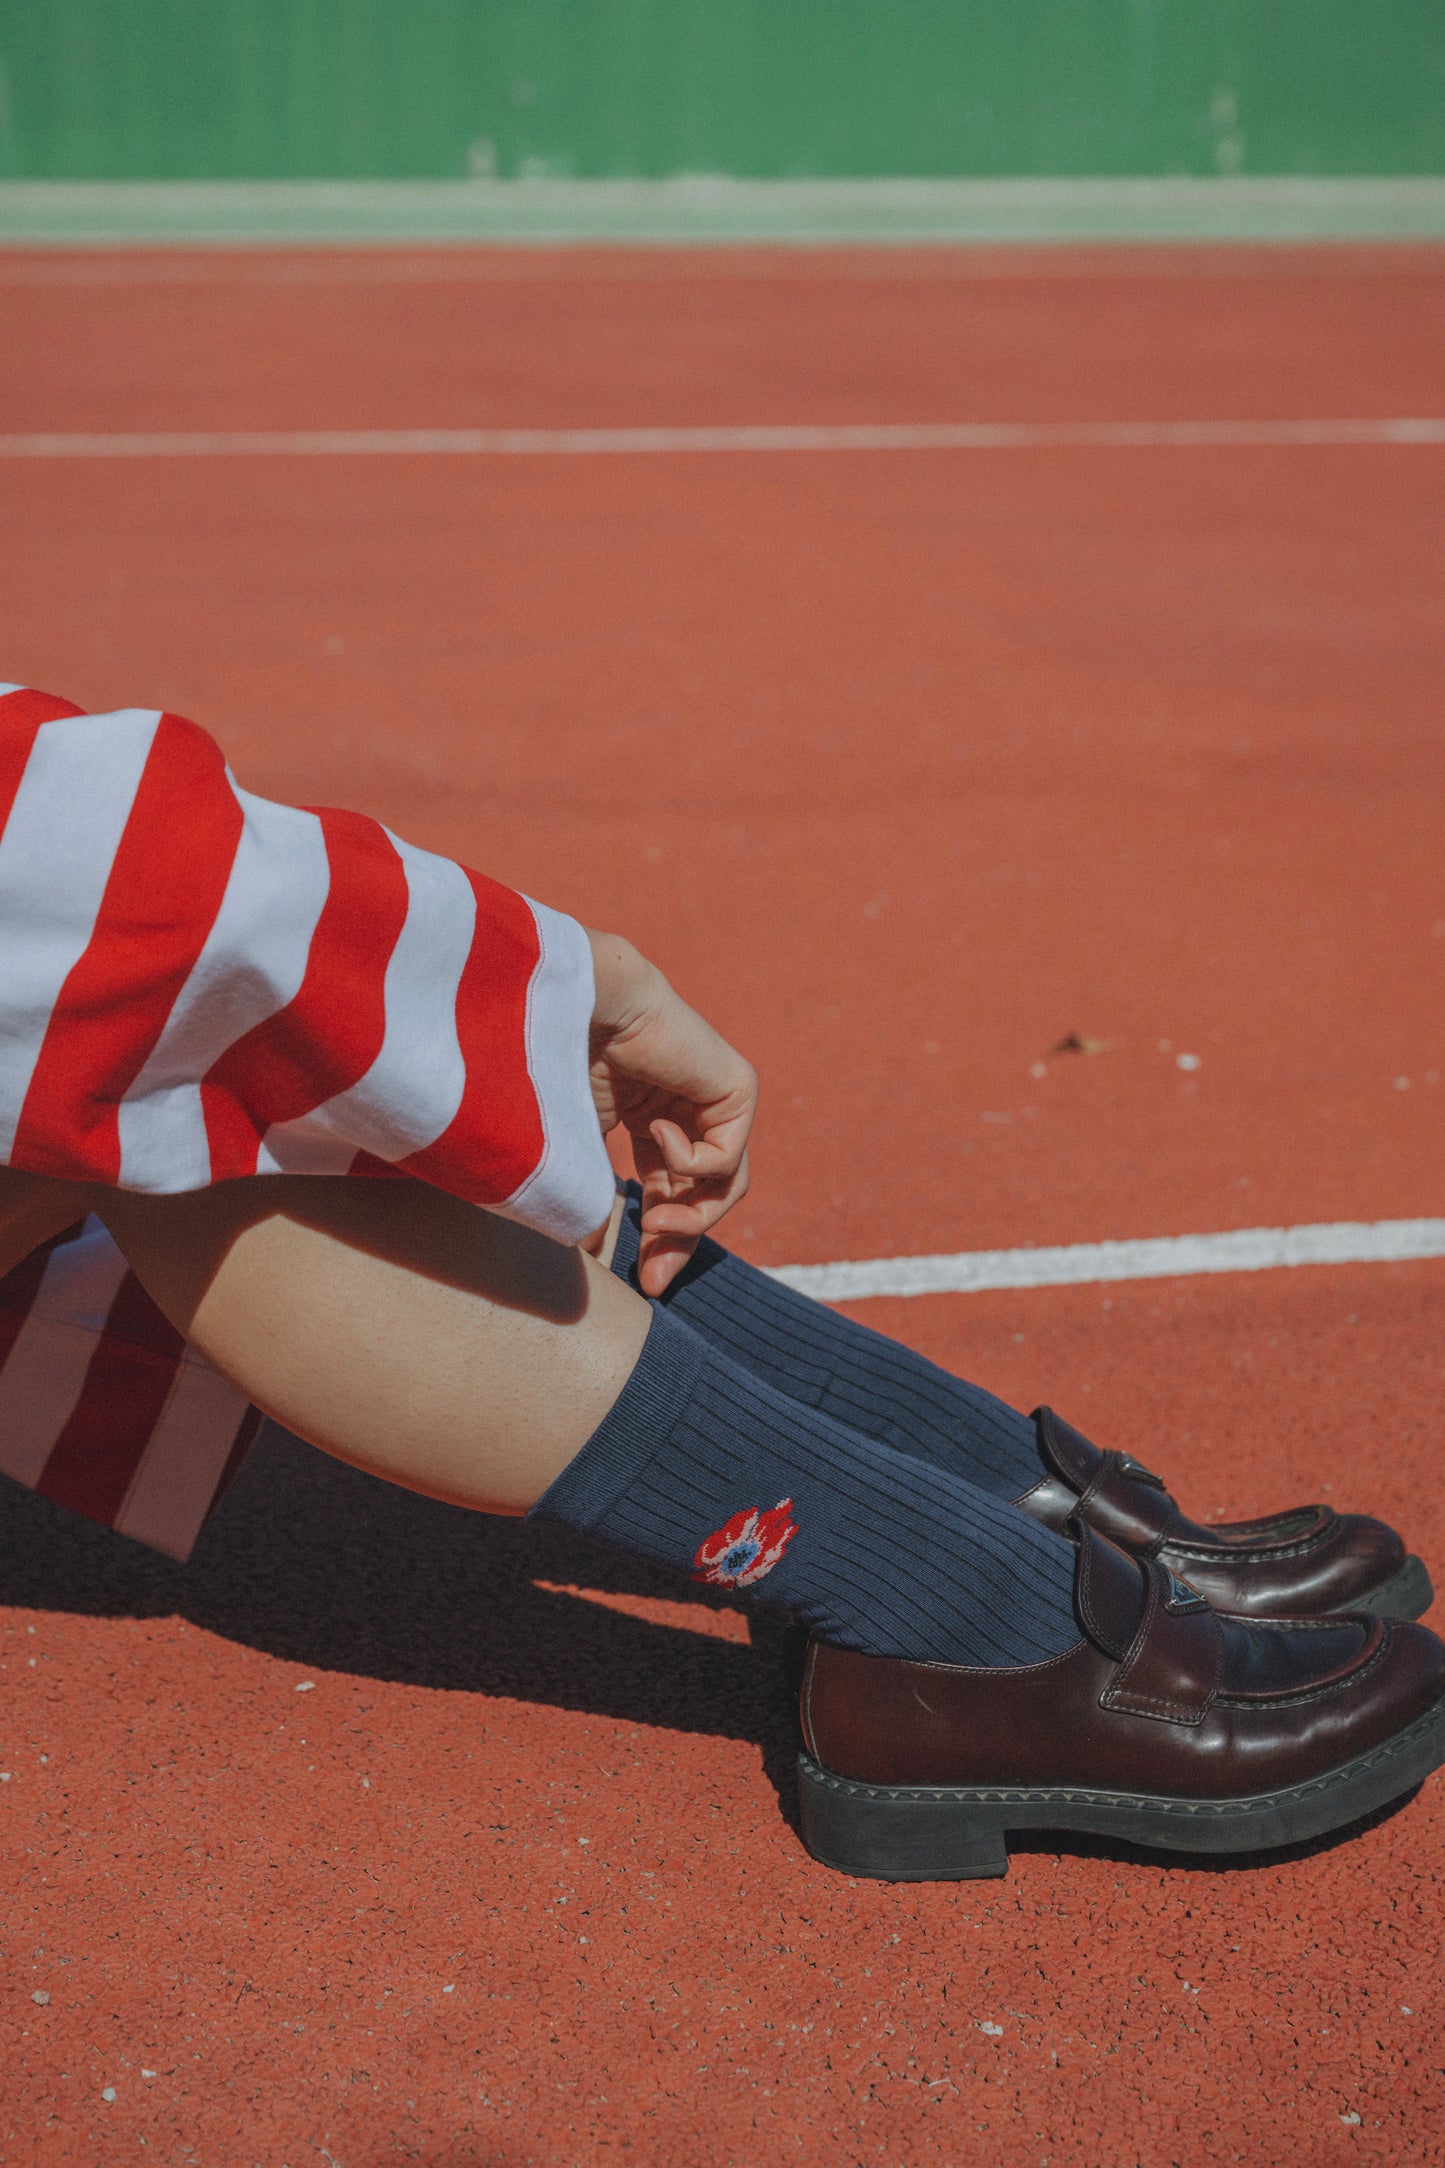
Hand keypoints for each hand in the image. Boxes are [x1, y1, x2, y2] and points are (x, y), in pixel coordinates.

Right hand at [585, 930, 756, 1295]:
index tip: (645, 1286)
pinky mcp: (738, 1087)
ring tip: (655, 1217)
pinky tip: (656, 1132)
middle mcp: (688, 1110)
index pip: (673, 1194)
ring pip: (724, 1186)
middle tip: (653, 1278)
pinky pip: (727, 1156)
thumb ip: (596, 1197)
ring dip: (691, 1217)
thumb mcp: (578, 1152)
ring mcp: (715, 1098)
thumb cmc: (555, 1068)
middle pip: (704, 1197)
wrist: (575, 1009)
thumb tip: (596, 1254)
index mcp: (651, 1120)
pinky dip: (691, 1162)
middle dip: (680, 1242)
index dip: (661, 1242)